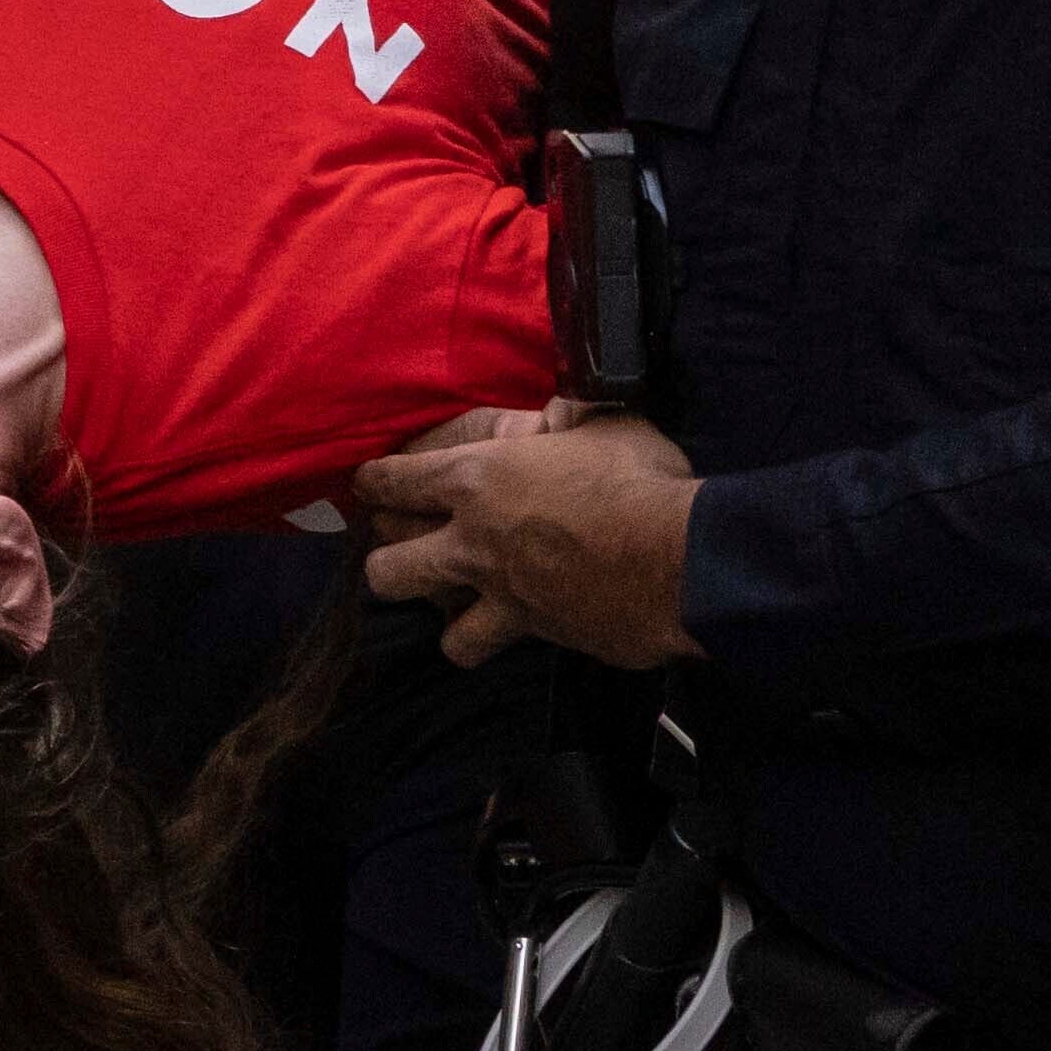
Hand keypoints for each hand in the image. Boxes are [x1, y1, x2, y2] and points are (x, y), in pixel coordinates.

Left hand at [347, 407, 705, 668]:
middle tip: (407, 546)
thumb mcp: (605, 424)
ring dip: (442, 615)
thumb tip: (570, 402)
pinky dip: (499, 641)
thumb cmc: (639, 482)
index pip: (392, 481)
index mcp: (475, 479)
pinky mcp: (533, 636)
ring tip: (455, 603)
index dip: (374, 483)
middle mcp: (471, 543)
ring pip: (433, 622)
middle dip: (387, 555)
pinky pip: (493, 647)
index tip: (369, 485)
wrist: (681, 561)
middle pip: (386, 563)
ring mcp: (499, 596)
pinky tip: (513, 628)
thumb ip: (573, 416)